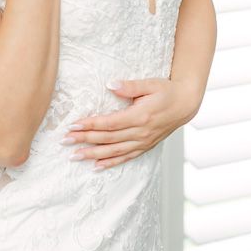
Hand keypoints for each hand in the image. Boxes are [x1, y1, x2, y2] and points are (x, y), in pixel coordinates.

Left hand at [61, 77, 203, 168]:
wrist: (186, 104)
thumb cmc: (166, 91)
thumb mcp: (150, 84)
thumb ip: (130, 86)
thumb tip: (110, 85)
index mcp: (139, 116)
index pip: (109, 123)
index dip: (89, 125)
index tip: (72, 125)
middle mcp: (140, 133)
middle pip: (107, 139)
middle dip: (84, 140)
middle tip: (65, 141)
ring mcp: (143, 142)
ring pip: (114, 151)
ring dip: (93, 155)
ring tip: (74, 156)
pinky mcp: (145, 146)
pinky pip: (126, 158)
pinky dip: (111, 163)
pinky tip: (97, 166)